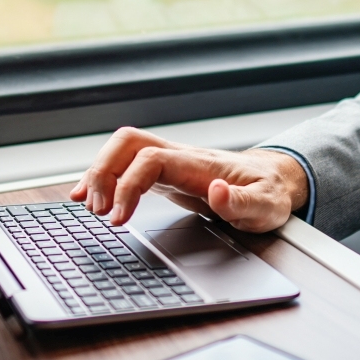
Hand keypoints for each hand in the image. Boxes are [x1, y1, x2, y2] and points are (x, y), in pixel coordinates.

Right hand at [71, 127, 309, 232]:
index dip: (128, 185)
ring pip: (122, 149)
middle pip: (128, 143)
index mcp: (199, 164)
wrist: (274, 179)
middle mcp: (179, 156)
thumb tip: (217, 191)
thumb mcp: (266, 206)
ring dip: (98, 172)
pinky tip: (89, 196)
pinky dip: (104, 178)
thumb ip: (242, 202)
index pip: (150, 160)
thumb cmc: (269, 193)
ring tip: (85, 204)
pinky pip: (126, 164)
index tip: (118, 217)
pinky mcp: (164, 173)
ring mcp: (170, 161)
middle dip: (103, 172)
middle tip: (97, 210)